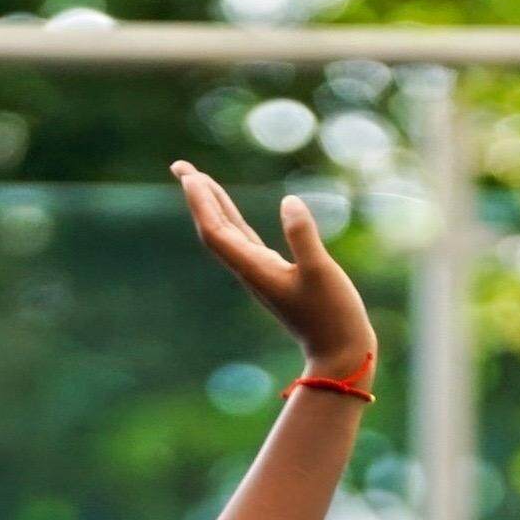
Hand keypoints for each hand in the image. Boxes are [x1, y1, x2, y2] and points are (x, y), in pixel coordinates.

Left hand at [174, 161, 374, 379]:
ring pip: (228, 232)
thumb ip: (303, 237)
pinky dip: (232, 220)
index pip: (216, 231)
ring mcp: (260, 273)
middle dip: (198, 197)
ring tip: (198, 179)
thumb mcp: (321, 273)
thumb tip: (288, 202)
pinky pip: (244, 240)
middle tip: (180, 165)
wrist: (339, 353)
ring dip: (212, 205)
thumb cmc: (333, 316)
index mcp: (255, 269)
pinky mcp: (273, 274)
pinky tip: (229, 211)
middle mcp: (251, 270)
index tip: (190, 175)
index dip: (201, 202)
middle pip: (214, 228)